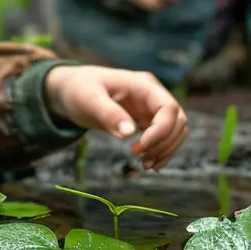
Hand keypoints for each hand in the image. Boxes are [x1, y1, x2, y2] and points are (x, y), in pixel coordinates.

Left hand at [44, 64, 187, 169]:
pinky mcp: (147, 119)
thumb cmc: (78, 89)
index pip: (168, 107)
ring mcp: (151, 107)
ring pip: (176, 130)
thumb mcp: (88, 100)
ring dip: (166, 150)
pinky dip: (162, 151)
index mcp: (142, 84)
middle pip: (178, 120)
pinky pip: (165, 136)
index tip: (137, 149)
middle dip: (164, 143)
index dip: (160, 131)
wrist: (72, 89)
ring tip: (145, 165)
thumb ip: (108, 114)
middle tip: (141, 159)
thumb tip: (129, 133)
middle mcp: (152, 94)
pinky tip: (149, 164)